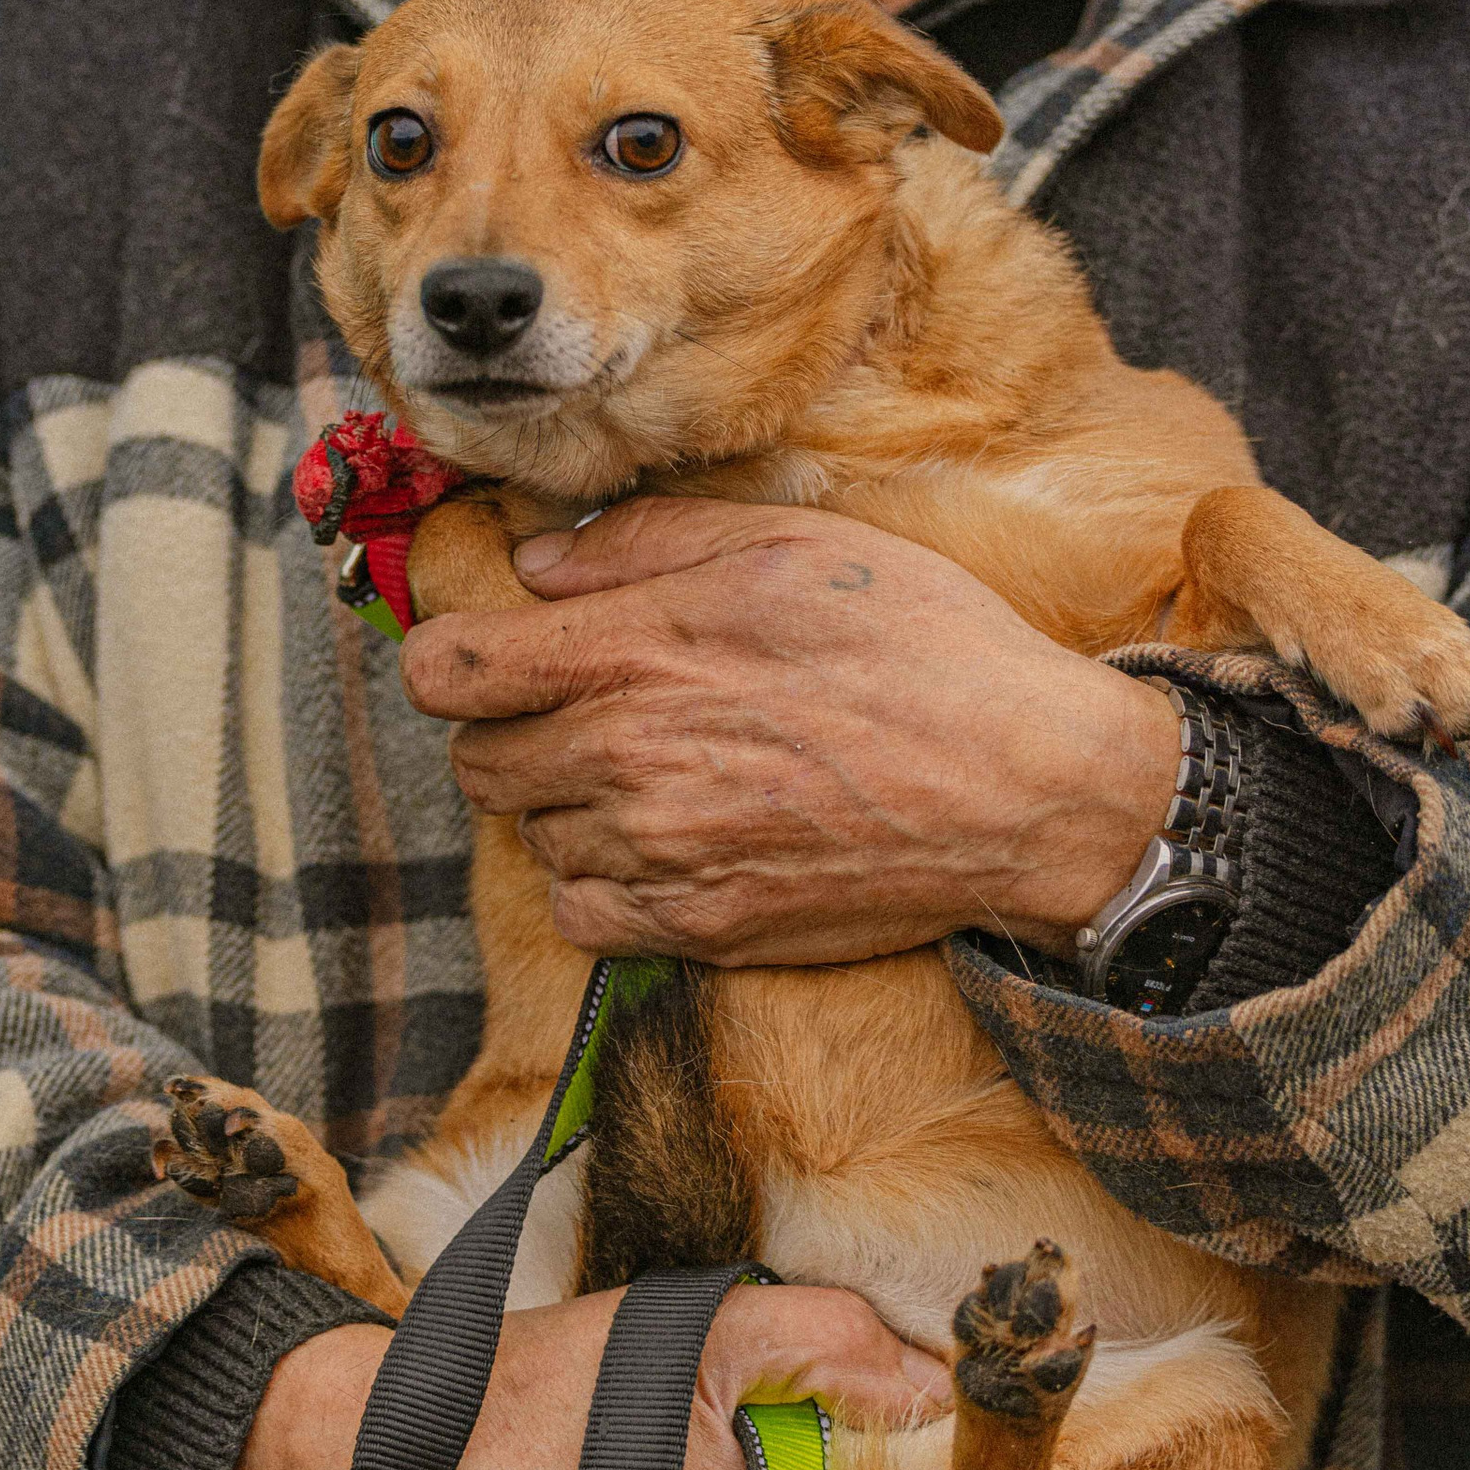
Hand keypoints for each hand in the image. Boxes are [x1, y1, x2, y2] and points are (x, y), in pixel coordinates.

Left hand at [398, 496, 1179, 965]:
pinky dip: (603, 883)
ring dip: (568, 806)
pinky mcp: (694, 926)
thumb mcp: (787, 544)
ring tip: (658, 771)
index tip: (494, 657)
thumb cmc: (920, 646)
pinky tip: (666, 842)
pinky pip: (579, 913)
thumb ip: (643, 545)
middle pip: (475, 761)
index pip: (446, 671)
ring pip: (532, 835)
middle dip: (517, 731)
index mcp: (631, 650)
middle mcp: (621, 757)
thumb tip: (540, 565)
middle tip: (594, 711)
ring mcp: (654, 852)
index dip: (454, 659)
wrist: (1023, 787)